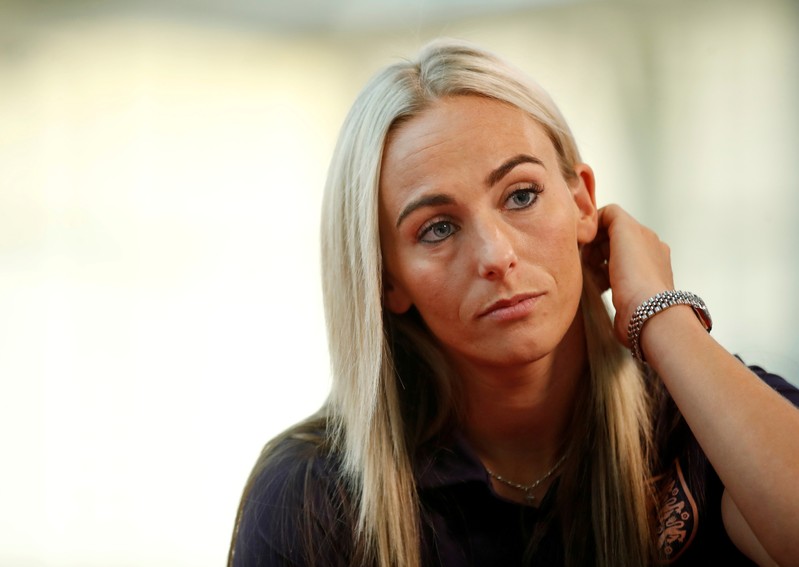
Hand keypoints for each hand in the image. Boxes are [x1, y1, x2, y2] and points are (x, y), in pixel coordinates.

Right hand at [582, 204, 674, 345]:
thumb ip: (613, 215)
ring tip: (590, 274)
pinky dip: (600, 280)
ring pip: (607, 261)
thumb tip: (601, 215)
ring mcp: (638, 275)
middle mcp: (645, 254)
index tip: (585, 237)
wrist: (646, 315)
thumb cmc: (637, 276)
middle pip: (609, 240)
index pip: (615, 220)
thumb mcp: (625, 231)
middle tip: (585, 257)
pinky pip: (608, 280)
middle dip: (594, 247)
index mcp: (646, 236)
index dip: (597, 226)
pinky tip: (597, 286)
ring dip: (595, 265)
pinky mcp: (630, 294)